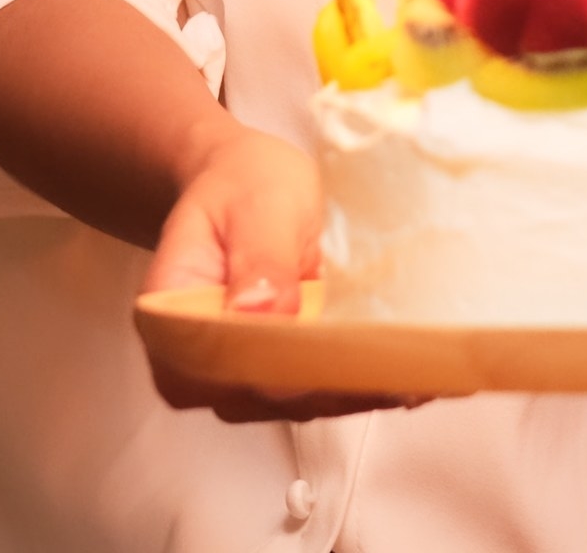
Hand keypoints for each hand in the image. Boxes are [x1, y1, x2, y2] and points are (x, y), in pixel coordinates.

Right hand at [139, 123, 415, 421]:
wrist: (247, 185)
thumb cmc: (245, 186)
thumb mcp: (255, 204)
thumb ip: (259, 259)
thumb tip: (257, 314)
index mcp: (171, 313)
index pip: (208, 370)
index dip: (267, 377)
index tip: (330, 366)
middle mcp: (198, 357)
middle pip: (257, 396)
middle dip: (328, 390)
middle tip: (396, 377)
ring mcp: (239, 371)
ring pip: (294, 403)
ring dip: (353, 394)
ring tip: (415, 380)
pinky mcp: (277, 372)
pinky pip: (317, 390)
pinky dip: (362, 386)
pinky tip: (410, 378)